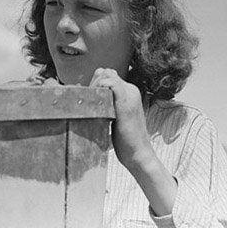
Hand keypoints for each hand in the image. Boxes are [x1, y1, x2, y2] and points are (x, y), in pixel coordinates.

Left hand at [90, 67, 177, 218]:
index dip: (96, 82)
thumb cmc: (125, 139)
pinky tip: (94, 101)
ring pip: (107, 75)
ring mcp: (130, 95)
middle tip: (88, 101)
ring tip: (91, 104)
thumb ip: (107, 105)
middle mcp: (131, 90)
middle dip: (94, 83)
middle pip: (106, 73)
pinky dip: (100, 87)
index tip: (89, 98)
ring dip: (95, 86)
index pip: (108, 74)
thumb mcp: (114, 117)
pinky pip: (111, 83)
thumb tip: (90, 98)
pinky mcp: (126, 103)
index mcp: (129, 92)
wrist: (138, 154)